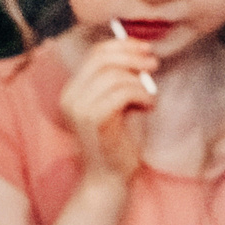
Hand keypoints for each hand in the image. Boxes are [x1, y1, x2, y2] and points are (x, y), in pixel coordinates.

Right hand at [59, 33, 156, 184]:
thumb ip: (120, 79)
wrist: (108, 179)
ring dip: (139, 81)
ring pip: (114, 75)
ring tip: (149, 97)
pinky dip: (141, 95)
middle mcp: (71, 97)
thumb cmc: (117, 142)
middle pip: (102, 58)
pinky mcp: (95, 119)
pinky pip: (122, 92)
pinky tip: (148, 106)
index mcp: (73, 90)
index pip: (95, 54)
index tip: (144, 48)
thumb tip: (139, 52)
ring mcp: (80, 108)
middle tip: (153, 63)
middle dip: (132, 56)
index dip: (122, 45)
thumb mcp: (117, 104)